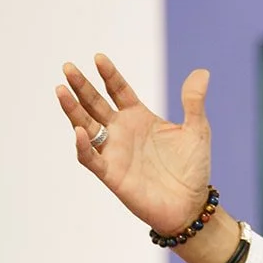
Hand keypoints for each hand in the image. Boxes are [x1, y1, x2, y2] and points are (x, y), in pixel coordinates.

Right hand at [55, 54, 212, 234]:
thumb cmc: (193, 168)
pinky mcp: (111, 174)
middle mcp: (122, 131)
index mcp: (139, 117)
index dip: (109, 75)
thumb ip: (193, 102)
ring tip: (60, 90)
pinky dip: (84, 146)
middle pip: (95, 104)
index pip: (119, 90)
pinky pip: (91, 158)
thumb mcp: (196, 130)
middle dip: (82, 86)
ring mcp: (114, 151)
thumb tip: (202, 72)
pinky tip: (80, 131)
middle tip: (68, 67)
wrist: (190, 205)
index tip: (98, 57)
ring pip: (86, 126)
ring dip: (73, 110)